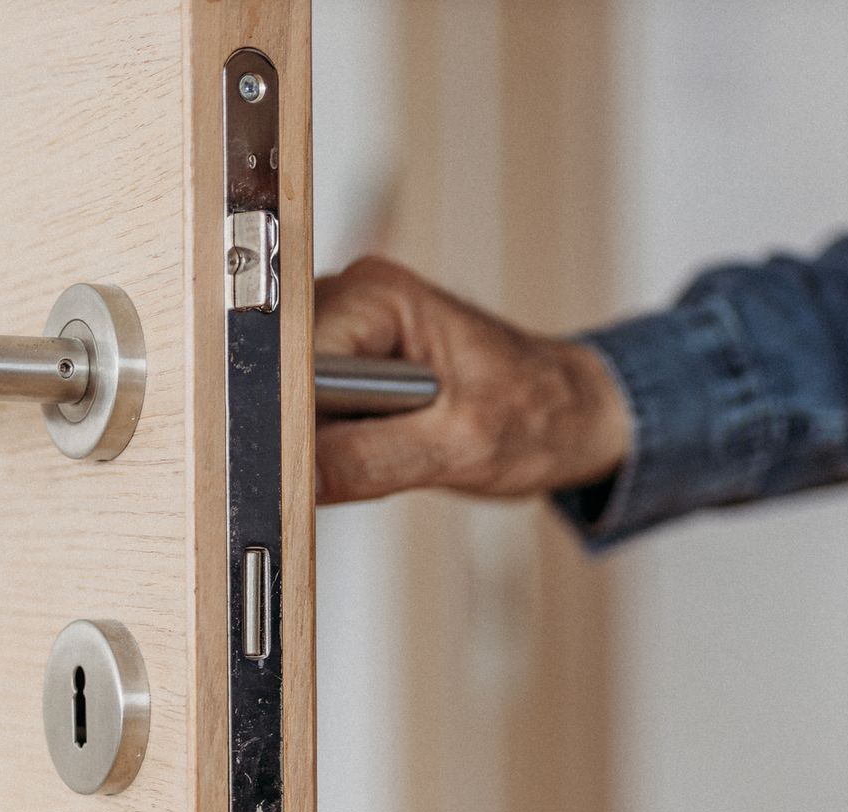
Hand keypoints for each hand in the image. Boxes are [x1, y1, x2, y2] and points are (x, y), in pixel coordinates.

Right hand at [313, 257, 632, 502]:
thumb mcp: (460, 447)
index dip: (285, 417)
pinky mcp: (348, 368)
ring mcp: (346, 333)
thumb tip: (294, 478)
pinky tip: (374, 448)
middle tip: (360, 461)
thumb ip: (369, 460)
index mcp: (378, 296)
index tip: (295, 468)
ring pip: (287, 400)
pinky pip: (309, 412)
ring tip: (386, 450)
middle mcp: (351, 301)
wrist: (570, 415)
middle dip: (299, 432)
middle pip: (277, 375)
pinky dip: (329, 445)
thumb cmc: (538, 415)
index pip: (288, 356)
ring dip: (316, 442)